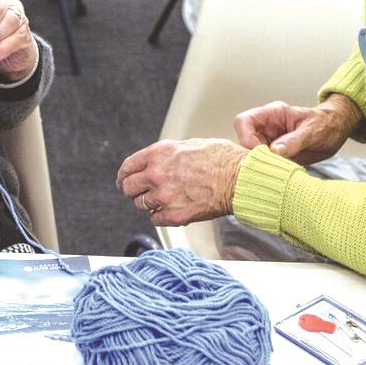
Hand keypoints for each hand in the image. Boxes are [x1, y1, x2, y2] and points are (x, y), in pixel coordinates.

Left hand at [116, 138, 248, 225]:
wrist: (242, 180)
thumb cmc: (224, 160)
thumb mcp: (190, 145)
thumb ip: (168, 154)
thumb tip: (157, 161)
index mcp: (159, 154)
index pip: (128, 166)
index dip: (123, 175)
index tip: (123, 180)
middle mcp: (157, 174)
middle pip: (129, 188)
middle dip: (132, 190)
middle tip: (139, 193)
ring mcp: (165, 196)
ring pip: (140, 205)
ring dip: (147, 204)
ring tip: (161, 200)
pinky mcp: (175, 215)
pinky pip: (155, 219)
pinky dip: (159, 216)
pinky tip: (169, 210)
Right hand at [233, 94, 361, 164]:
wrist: (336, 131)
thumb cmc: (326, 124)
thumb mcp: (313, 131)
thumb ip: (294, 140)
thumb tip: (274, 151)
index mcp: (272, 114)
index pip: (244, 121)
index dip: (245, 137)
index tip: (259, 151)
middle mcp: (265, 128)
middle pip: (243, 141)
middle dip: (252, 155)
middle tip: (270, 165)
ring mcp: (268, 141)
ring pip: (250, 155)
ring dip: (260, 165)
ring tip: (279, 170)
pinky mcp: (273, 155)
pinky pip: (263, 164)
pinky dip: (268, 171)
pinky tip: (281, 174)